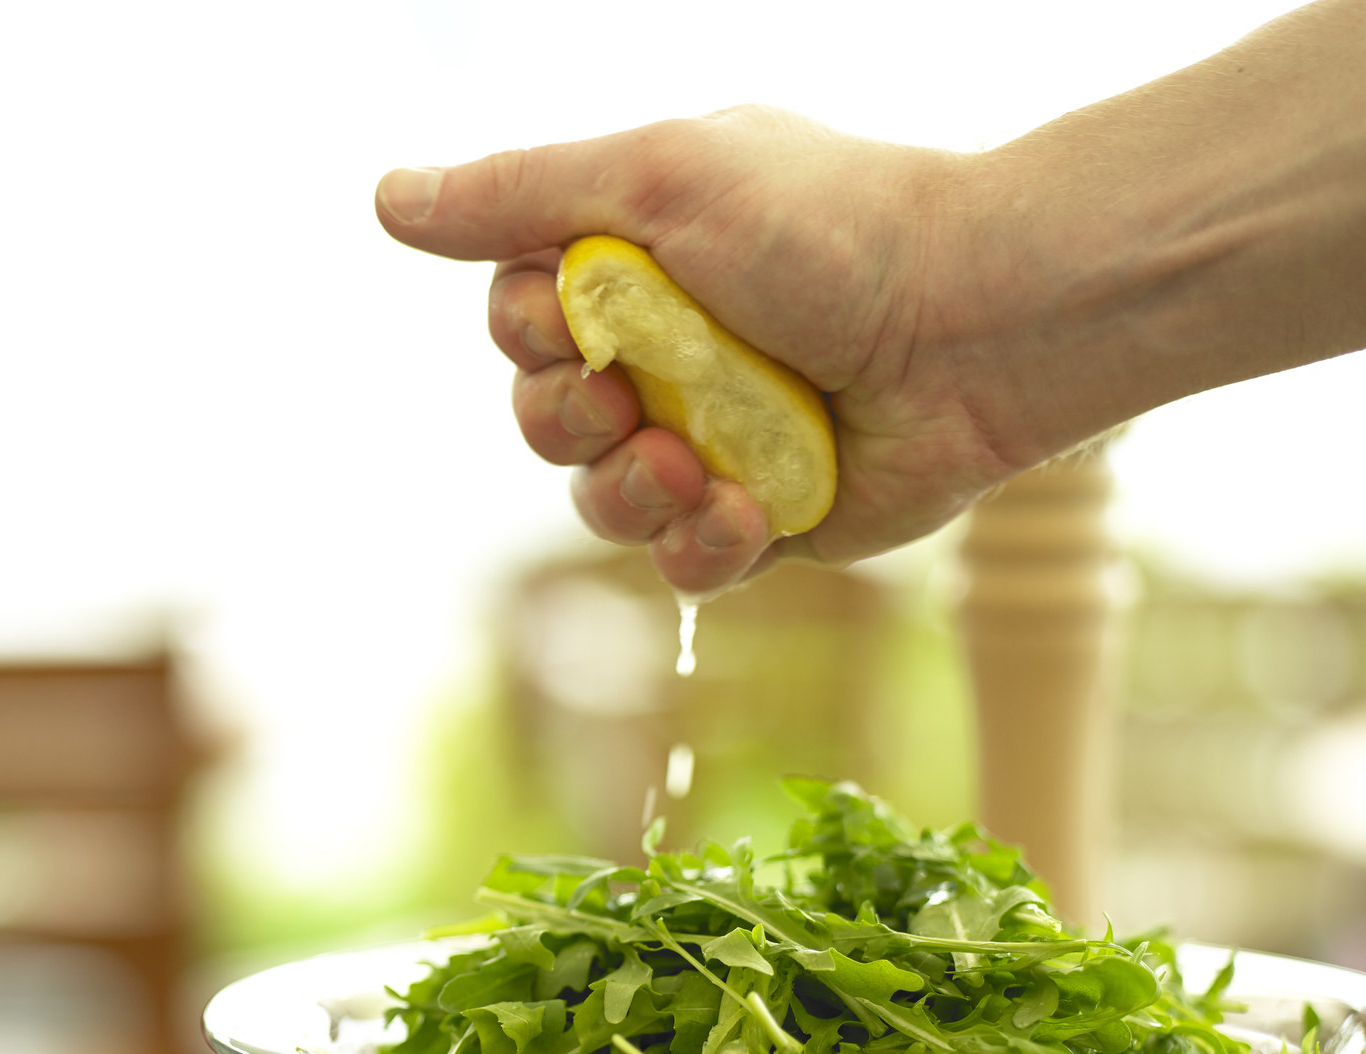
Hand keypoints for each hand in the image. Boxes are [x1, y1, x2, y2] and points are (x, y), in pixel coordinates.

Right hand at [376, 107, 1027, 595]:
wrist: (980, 324)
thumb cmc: (832, 229)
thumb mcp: (661, 177)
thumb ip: (520, 196)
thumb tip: (385, 198)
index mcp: (639, 261)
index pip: (519, 319)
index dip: (527, 337)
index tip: (571, 319)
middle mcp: (667, 353)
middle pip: (543, 419)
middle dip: (567, 421)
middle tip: (623, 400)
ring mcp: (713, 440)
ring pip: (600, 502)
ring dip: (629, 492)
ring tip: (694, 466)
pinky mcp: (764, 520)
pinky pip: (683, 565)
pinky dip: (701, 547)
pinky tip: (749, 511)